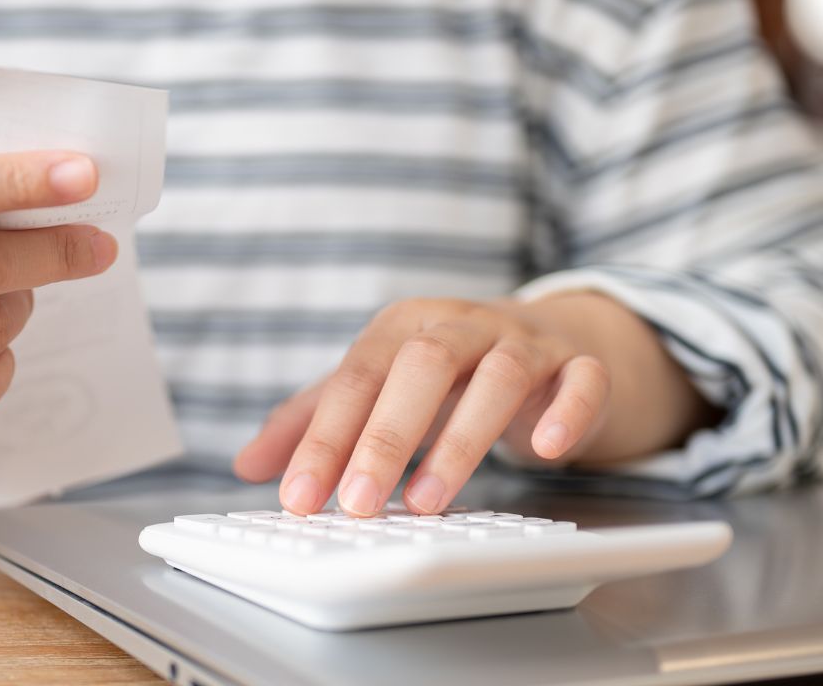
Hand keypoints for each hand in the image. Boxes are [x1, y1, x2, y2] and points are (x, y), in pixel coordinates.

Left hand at [233, 298, 613, 516]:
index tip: (297, 497)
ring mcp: (525, 342)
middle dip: (383, 436)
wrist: (548, 338)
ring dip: (460, 440)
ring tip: (426, 503)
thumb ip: (313, 421)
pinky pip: (581, 380)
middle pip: (419, 367)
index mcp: (402, 328)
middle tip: (356, 503)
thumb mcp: (377, 386)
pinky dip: (566, 411)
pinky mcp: (580, 365)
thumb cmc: (446, 371)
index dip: (324, 438)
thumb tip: (247, 465)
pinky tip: (544, 452)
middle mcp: (461, 326)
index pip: (355, 378)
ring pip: (497, 377)